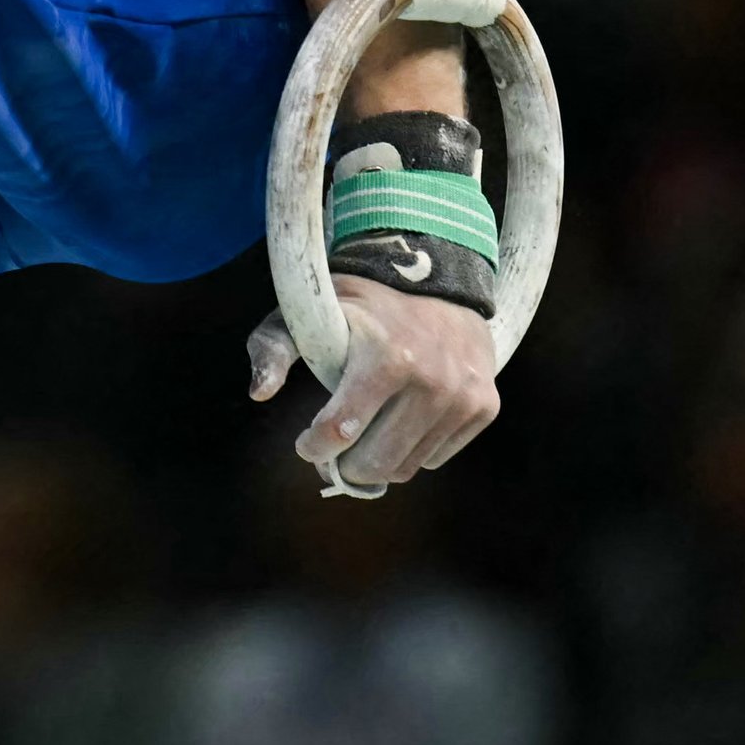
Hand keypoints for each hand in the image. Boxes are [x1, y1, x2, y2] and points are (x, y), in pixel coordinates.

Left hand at [244, 274, 499, 489]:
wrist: (438, 276)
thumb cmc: (361, 302)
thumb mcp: (312, 313)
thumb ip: (274, 347)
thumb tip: (259, 393)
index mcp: (385, 357)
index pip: (341, 431)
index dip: (315, 447)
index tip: (306, 443)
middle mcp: (431, 379)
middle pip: (374, 463)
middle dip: (346, 463)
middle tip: (336, 450)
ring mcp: (462, 395)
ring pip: (406, 468)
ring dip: (380, 459)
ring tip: (367, 433)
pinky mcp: (484, 405)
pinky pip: (437, 457)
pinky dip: (415, 448)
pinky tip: (405, 417)